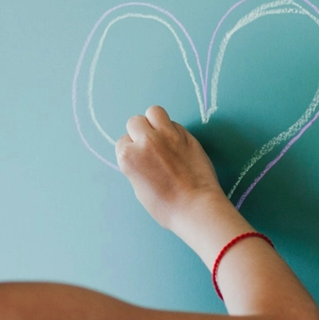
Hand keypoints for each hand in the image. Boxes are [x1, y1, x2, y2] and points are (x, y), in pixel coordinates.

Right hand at [115, 106, 229, 232]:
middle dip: (140, 132)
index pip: (123, 141)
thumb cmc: (165, 206)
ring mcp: (166, 135)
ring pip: (154, 112)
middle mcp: (145, 141)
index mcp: (128, 156)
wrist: (195, 207)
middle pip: (135, 121)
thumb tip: (141, 154)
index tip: (141, 158)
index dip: (132, 149)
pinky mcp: (185, 135)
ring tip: (162, 135)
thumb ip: (137, 165)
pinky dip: (173, 130)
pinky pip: (174, 123)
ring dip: (155, 121)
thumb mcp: (139, 187)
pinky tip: (177, 144)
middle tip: (150, 145)